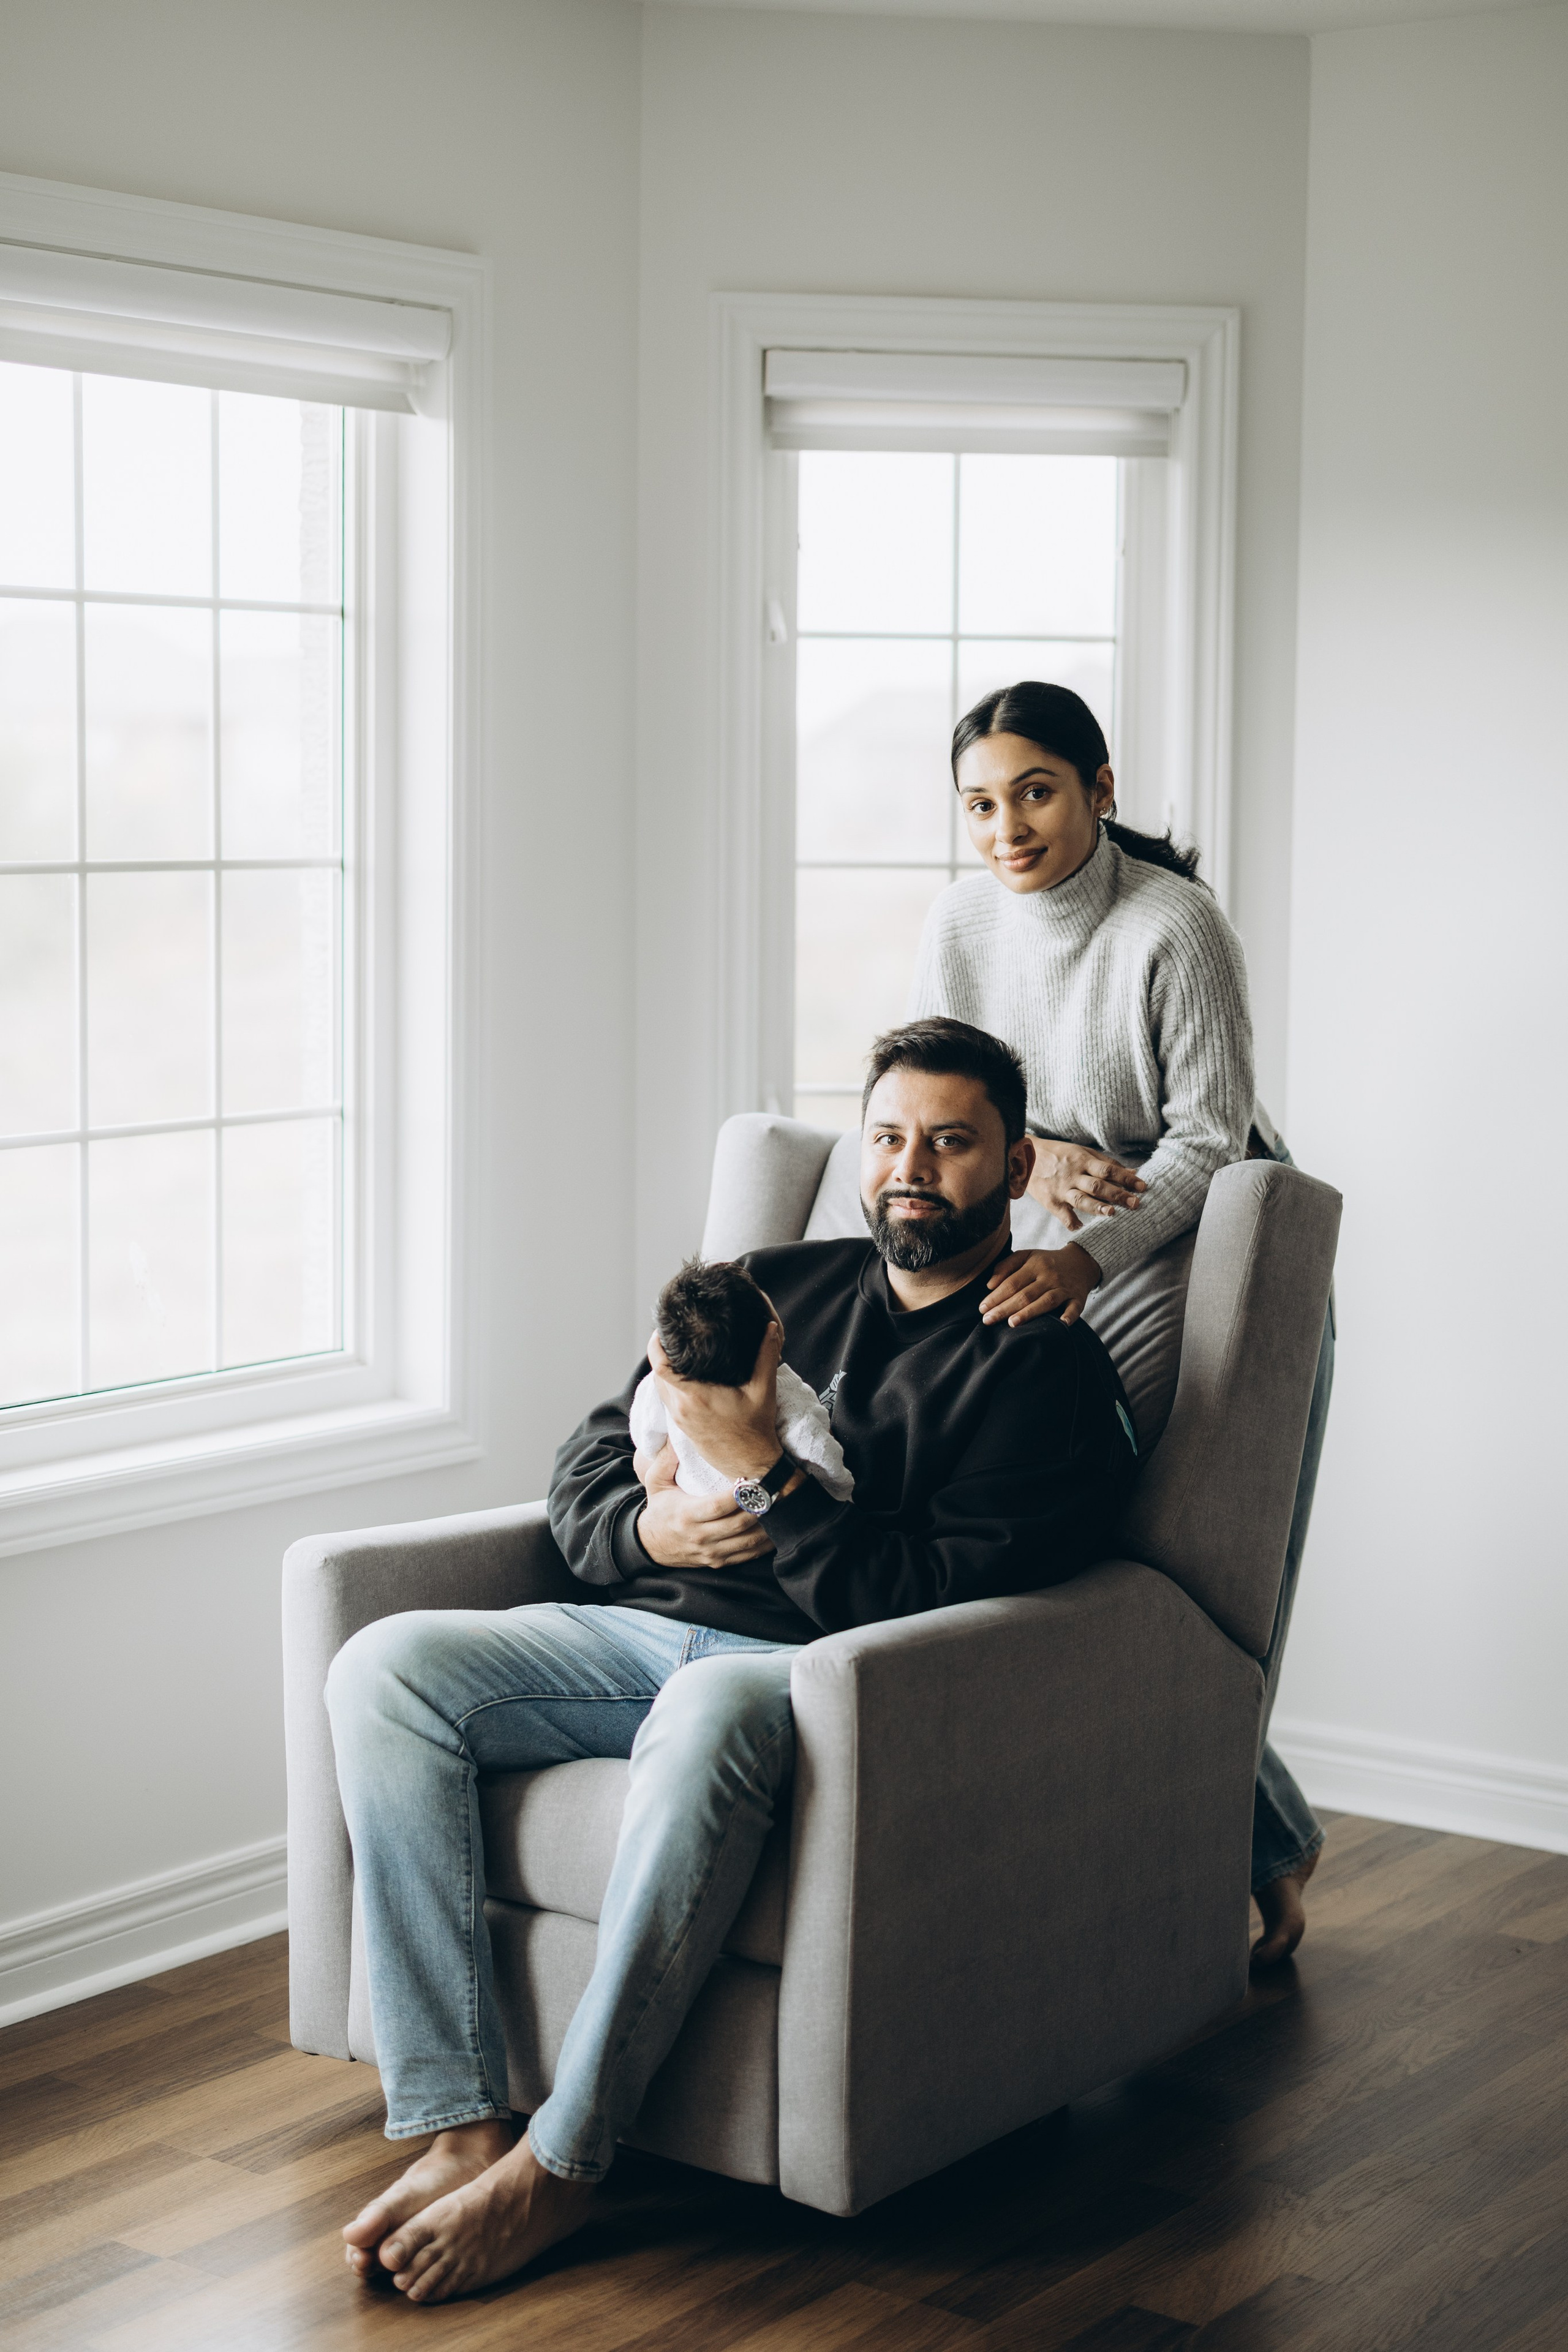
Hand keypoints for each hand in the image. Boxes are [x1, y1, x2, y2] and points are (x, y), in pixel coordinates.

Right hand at [634, 1439, 775, 1568]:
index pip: (719, 1506)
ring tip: (781, 1509)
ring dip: (768, 1527)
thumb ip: (665, 1460)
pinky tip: (775, 1530)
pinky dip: (764, 1545)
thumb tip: (676, 1438)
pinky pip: (747, 1556)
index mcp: (687, 1515)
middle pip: (738, 1524)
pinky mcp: (718, 1562)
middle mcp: (700, 1536)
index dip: (740, 1495)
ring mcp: (711, 1552)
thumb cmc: (659, 1509)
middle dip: (760, 1508)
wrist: (651, 1545)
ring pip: (747, 1542)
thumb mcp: (655, 1483)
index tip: (755, 1480)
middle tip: (777, 1491)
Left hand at [649, 1321, 783, 1485]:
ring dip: (663, 1372)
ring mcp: (680, 1420)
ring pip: (660, 1389)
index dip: (655, 1346)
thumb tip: (770, 1328)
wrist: (752, 1466)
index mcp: (695, 1396)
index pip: (660, 1367)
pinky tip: (683, 1378)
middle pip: (657, 1375)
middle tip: (672, 1338)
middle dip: (660, 1355)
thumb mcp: (763, 1390)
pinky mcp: (683, 1428)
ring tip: (677, 1354)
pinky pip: (667, 1401)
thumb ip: (766, 1356)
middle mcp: (681, 1408)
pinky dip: (669, 1387)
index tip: (661, 1331)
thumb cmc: (757, 1430)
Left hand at [981, 1242, 1099, 1328]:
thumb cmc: (1047, 1262)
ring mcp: (1064, 1288)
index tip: (982, 1308)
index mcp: (1035, 1265)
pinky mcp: (1078, 1298)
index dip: (996, 1296)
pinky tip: (1061, 1324)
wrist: (1081, 1261)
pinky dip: (1069, 1315)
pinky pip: (1074, 1307)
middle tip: (988, 1320)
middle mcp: (1049, 1276)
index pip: (1012, 1282)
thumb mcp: (1026, 1256)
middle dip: (1005, 1308)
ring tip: (1012, 1323)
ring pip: (1046, 1301)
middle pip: (1025, 1294)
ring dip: (1030, 1312)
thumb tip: (989, 1284)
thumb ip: (1006, 1266)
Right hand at [1027, 1140, 1145, 1232]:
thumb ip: (1107, 1163)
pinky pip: (1063, 1215)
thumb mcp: (1082, 1152)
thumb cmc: (1059, 1155)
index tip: (1143, 1187)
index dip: (1126, 1178)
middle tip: (1136, 1204)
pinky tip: (1083, 1228)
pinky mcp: (1051, 1201)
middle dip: (1118, 1194)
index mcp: (1083, 1160)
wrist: (1025, 1158)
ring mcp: (1062, 1189)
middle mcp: (1074, 1174)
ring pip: (1081, 1199)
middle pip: (1098, 1185)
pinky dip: (1073, 1223)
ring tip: (1112, 1213)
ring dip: (1097, 1207)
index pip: (1109, 1169)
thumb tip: (1134, 1172)